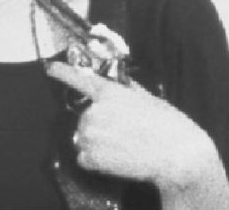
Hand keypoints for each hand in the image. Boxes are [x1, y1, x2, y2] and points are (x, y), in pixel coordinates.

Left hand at [46, 62, 220, 192]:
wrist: (179, 156)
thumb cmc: (169, 124)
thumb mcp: (147, 98)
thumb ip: (126, 89)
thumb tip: (116, 80)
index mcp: (108, 93)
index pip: (78, 79)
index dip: (62, 72)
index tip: (49, 67)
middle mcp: (93, 112)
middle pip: (84, 117)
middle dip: (98, 124)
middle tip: (123, 133)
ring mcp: (90, 135)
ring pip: (82, 138)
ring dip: (96, 143)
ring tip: (123, 148)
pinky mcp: (91, 157)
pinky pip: (84, 158)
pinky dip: (96, 161)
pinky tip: (117, 160)